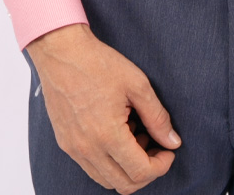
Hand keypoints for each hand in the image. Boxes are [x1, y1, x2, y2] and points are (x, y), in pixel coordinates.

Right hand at [23, 23, 180, 192]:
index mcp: (107, 135)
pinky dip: (109, 162)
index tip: (168, 151)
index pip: (140, 172)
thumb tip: (172, 141)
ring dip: (127, 168)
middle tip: (156, 147)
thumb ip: (157, 117)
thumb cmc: (98, 63)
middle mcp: (88, 149)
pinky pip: (91, 167)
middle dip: (147, 171)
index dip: (161, 166)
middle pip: (124, 184)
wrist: (61, 52)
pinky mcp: (65, 143)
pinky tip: (117, 134)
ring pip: (106, 180)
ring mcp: (73, 149)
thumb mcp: (137, 84)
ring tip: (136, 137)